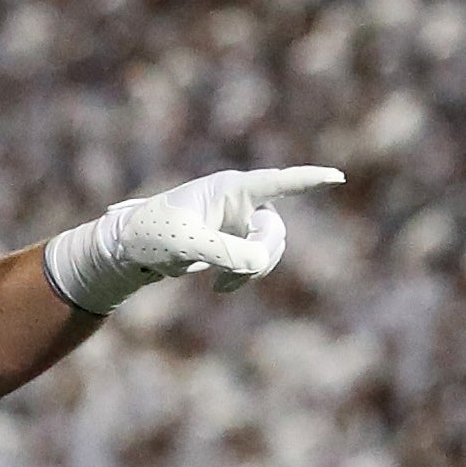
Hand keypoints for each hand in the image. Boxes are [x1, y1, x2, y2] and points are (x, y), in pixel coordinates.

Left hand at [44, 165, 344, 315]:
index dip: (308, 180)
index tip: (336, 178)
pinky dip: (242, 277)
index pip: (277, 182)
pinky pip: (253, 262)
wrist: (128, 249)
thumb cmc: (152, 235)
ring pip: (267, 249)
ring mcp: (236, 222)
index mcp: (230, 188)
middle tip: (235, 275)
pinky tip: (219, 288)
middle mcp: (239, 201)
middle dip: (261, 255)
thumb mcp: (186, 244)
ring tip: (220, 286)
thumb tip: (259, 264)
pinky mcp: (231, 242)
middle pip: (274, 230)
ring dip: (251, 271)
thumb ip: (226, 252)